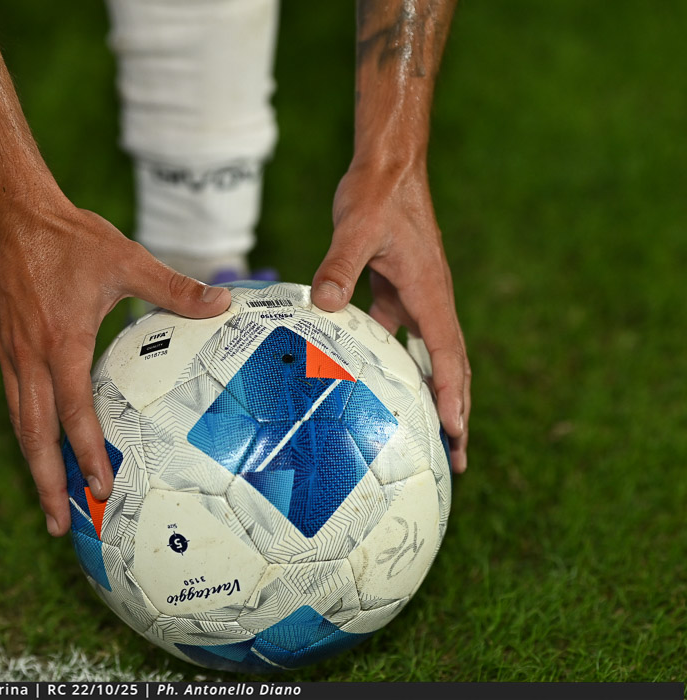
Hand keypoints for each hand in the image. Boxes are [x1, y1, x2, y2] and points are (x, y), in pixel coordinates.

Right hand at [0, 197, 231, 534]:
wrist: (9, 211)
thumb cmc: (68, 236)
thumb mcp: (126, 259)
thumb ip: (174, 288)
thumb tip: (222, 302)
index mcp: (60, 343)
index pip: (73, 413)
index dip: (87, 454)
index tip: (101, 488)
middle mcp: (29, 357)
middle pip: (33, 435)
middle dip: (45, 483)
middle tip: (58, 524)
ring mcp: (10, 352)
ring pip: (19, 420)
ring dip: (33, 463)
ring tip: (47, 498)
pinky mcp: (2, 343)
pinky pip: (15, 397)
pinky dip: (26, 429)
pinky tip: (39, 439)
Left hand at [311, 162, 469, 472]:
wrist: (387, 166)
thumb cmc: (376, 195)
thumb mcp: (354, 230)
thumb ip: (339, 268)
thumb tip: (325, 304)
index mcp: (430, 292)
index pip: (447, 355)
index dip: (451, 396)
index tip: (456, 432)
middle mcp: (430, 299)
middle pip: (449, 367)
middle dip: (454, 413)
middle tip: (456, 460)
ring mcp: (415, 296)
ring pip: (427, 355)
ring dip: (428, 394)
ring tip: (428, 435)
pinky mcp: (396, 288)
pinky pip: (398, 334)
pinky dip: (393, 362)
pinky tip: (373, 384)